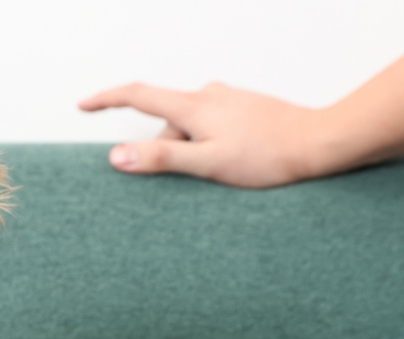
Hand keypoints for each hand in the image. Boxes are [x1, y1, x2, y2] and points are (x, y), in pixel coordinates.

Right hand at [79, 82, 323, 187]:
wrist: (320, 142)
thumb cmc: (268, 156)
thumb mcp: (207, 164)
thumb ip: (161, 158)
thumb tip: (116, 156)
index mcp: (194, 106)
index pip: (137, 95)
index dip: (106, 99)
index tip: (83, 104)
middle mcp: (208, 94)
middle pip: (166, 123)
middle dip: (167, 151)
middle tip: (195, 178)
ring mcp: (227, 99)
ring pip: (190, 127)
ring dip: (192, 151)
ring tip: (225, 172)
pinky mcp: (242, 107)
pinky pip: (210, 126)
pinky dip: (209, 145)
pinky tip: (235, 161)